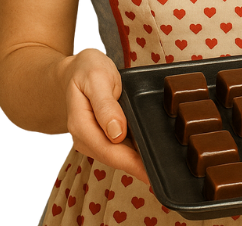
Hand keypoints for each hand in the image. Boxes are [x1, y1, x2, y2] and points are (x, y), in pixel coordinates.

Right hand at [60, 47, 149, 183]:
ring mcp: (90, 139)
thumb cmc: (88, 70)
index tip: (151, 172)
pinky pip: (116, 148)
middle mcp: (83, 137)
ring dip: (135, 162)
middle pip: (113, 157)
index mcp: (81, 124)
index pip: (109, 150)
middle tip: (165, 173)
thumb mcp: (97, 79)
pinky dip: (131, 152)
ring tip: (160, 166)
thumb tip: (116, 133)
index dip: (132, 163)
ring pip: (115, 155)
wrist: (77, 69)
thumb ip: (105, 105)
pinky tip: (147, 154)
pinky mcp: (98, 137)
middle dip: (137, 166)